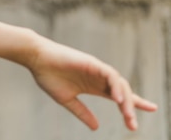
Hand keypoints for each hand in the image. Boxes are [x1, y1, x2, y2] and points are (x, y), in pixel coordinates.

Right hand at [29, 38, 156, 130]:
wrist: (36, 59)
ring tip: (127, 115)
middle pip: (123, 92)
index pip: (119, 96)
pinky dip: (116, 86)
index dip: (135, 104)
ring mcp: (96, 69)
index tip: (151, 110)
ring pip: (120, 84)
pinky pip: (110, 75)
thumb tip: (96, 127)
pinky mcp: (92, 63)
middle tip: (132, 125)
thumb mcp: (66, 100)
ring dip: (126, 100)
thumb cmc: (48, 76)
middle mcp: (98, 77)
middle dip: (131, 108)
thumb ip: (81, 112)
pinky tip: (117, 100)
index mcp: (93, 86)